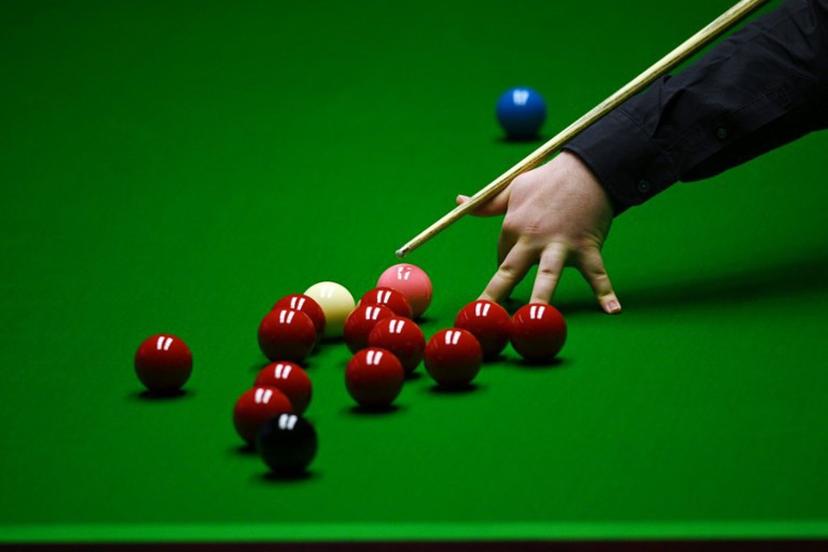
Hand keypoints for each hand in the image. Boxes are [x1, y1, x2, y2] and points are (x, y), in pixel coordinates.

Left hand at [457, 151, 621, 313]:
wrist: (588, 169)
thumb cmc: (548, 179)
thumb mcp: (512, 187)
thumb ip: (485, 203)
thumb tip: (458, 202)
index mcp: (513, 226)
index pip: (503, 257)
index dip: (508, 267)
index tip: (515, 271)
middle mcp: (533, 238)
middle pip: (510, 272)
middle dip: (495, 296)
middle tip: (485, 320)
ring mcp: (561, 245)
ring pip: (547, 277)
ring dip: (541, 299)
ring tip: (536, 321)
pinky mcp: (587, 248)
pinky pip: (597, 273)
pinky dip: (606, 291)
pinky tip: (612, 310)